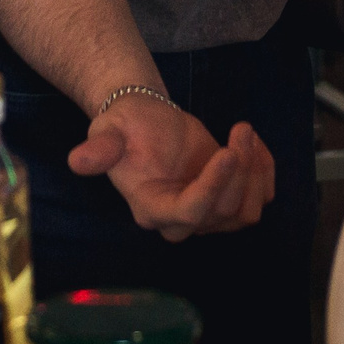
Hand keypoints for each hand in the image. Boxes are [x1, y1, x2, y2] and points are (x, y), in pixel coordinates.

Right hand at [68, 95, 273, 240]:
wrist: (145, 123)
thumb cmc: (125, 127)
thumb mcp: (108, 129)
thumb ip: (100, 147)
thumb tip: (78, 161)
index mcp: (152, 207)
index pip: (189, 212)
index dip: (213, 187)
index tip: (228, 153)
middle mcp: (181, 220)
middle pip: (223, 213)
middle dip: (239, 172)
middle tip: (240, 129)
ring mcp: (208, 214)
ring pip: (246, 212)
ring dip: (255, 172)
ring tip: (243, 132)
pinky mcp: (227, 200)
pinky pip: (259, 199)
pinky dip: (265, 171)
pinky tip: (251, 141)